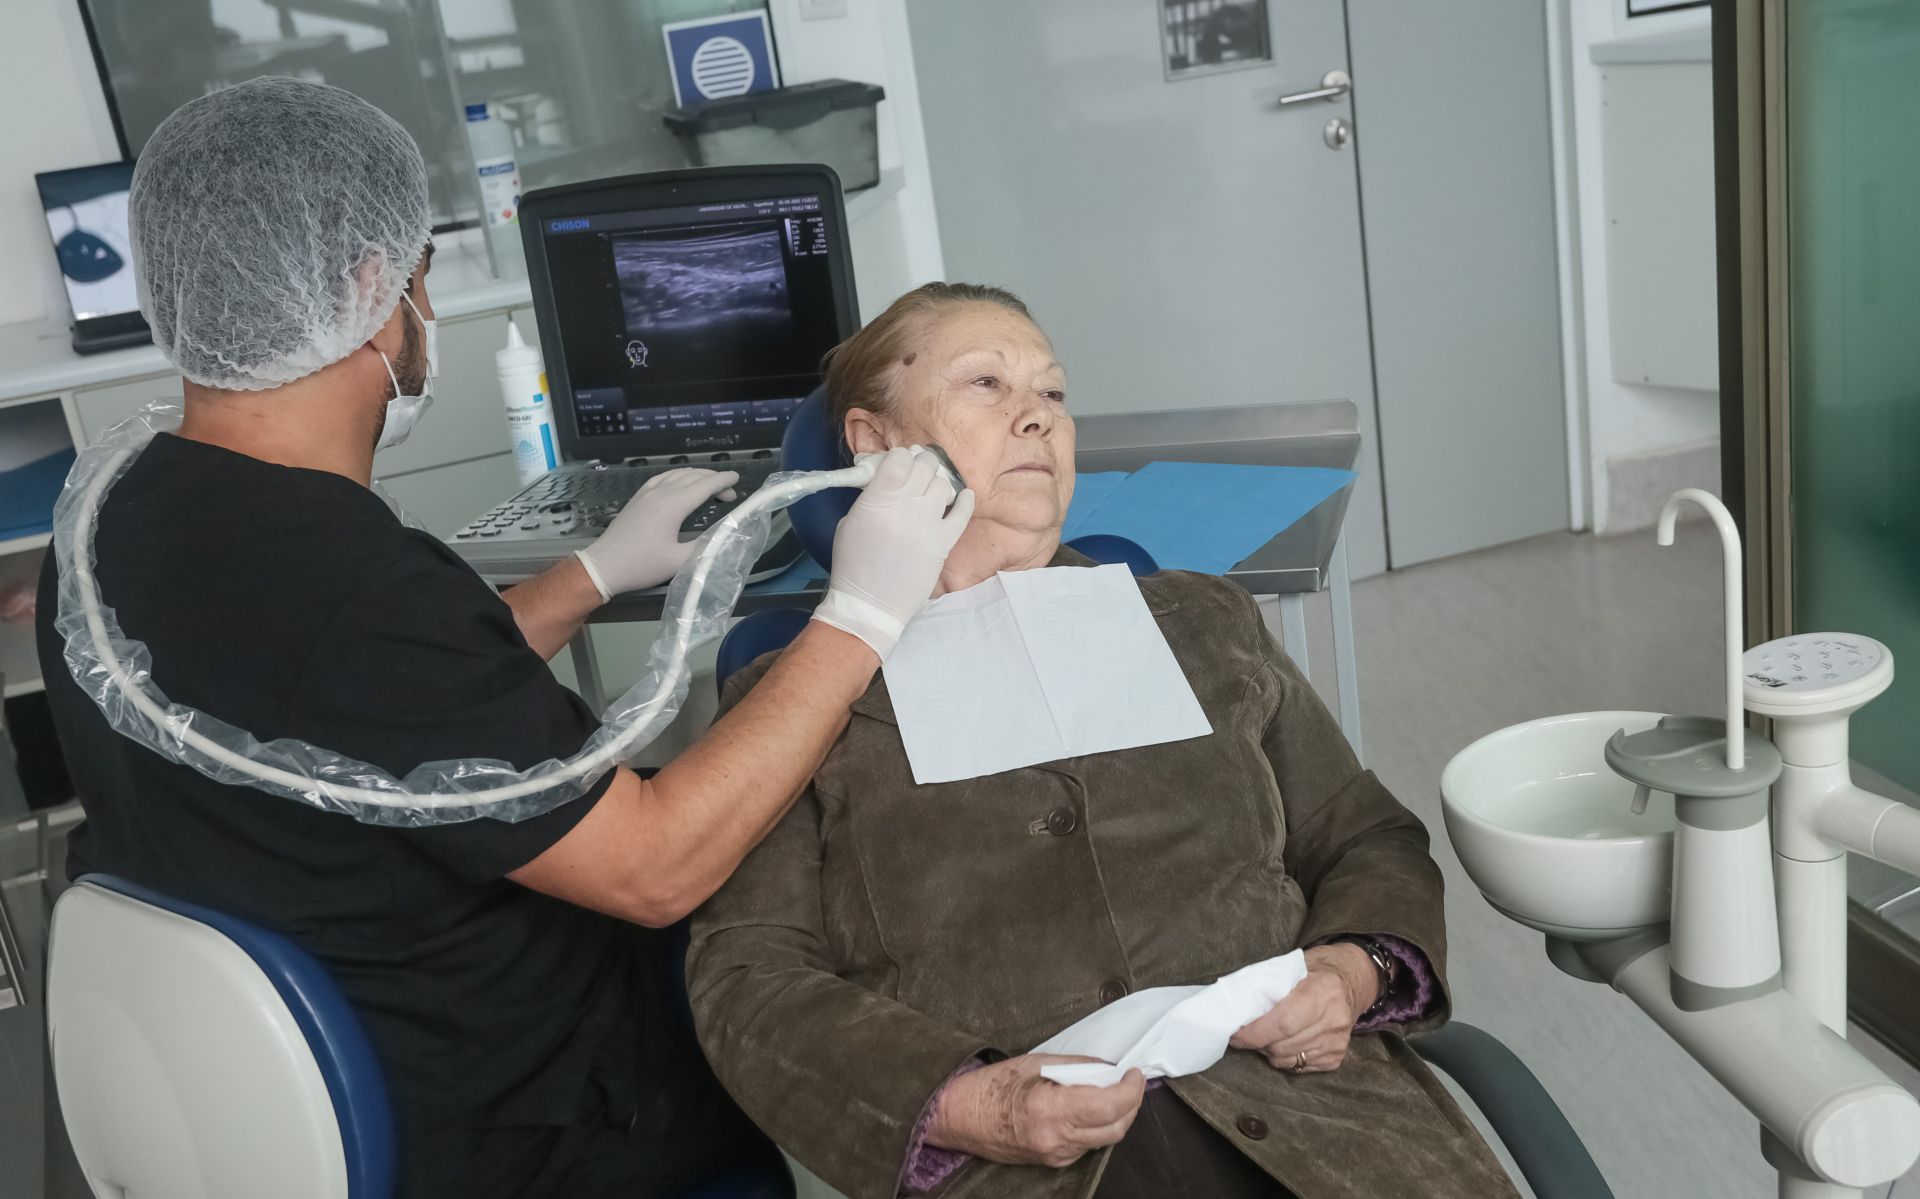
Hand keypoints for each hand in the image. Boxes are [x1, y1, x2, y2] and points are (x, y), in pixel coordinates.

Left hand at [574, 468, 739, 598]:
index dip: (723, 481)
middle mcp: (660, 492)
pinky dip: (678, 477)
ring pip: (677, 474)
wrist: (605, 565)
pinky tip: (681, 485)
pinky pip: (662, 478)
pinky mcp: (637, 498)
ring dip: (697, 476)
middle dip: (714, 480)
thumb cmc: (642, 565)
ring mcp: (646, 493)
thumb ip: (705, 546)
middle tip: (728, 493)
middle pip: (692, 476)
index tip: (737, 479)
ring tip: (709, 487)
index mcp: (673, 505)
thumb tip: (723, 536)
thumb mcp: (679, 562)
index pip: (704, 485)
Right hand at [812, 446, 974, 657]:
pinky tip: (963, 496)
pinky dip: (964, 500)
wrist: (871, 604)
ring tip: (930, 492)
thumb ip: (870, 496)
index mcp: (877, 502)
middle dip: (920, 464)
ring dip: (937, 483)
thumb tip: (888, 477)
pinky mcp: (944, 543)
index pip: (899, 458)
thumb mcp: (850, 522)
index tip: (897, 463)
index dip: (899, 457)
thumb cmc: (854, 565)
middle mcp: (905, 508)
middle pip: (925, 465)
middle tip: (916, 472)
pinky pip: (963, 512)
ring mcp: (928, 525)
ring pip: (944, 484)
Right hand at [926, 1055, 1144, 1167]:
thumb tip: (1107, 1067)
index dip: (1131, 1089)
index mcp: (1049, 1110)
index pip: (1108, 1106)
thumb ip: (1076, 1066)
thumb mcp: (1034, 1063)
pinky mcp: (1053, 1161)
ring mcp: (1055, 1154)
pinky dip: (1097, 1126)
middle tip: (1131, 1081)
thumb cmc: (989, 1087)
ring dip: (1117, 1116)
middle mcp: (1055, 1138)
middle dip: (1131, 1104)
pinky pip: (1087, 1145)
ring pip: (1105, 1139)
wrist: (959, 1118)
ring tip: (1112, 1091)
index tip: (1135, 1074)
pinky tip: (1090, 1107)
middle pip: (1115, 1128)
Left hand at [1228, 944, 1378, 1073]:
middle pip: (1282, 1044)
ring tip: (1263, 1036)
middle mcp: (1334, 1019)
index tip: (1235, 1034)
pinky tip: (1282, 1042)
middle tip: (1244, 1034)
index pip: (1283, 1023)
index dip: (1255, 1033)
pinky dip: (1283, 1057)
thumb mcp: (1293, 967)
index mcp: (1322, 991)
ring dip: (1268, 1051)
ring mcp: (1337, 1041)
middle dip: (1257, 1042)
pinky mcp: (1337, 1057)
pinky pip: (1299, 1066)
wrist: (1350, 981)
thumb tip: (1236, 1007)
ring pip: (1287, 1059)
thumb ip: (1270, 986)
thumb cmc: (1313, 971)